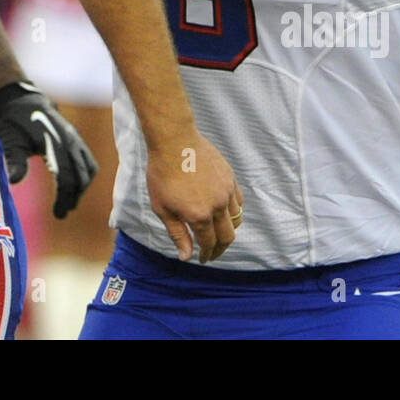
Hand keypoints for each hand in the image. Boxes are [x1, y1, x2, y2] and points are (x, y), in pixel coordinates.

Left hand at [0, 81, 97, 218]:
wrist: (24, 102)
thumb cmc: (14, 123)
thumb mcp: (9, 140)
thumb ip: (14, 159)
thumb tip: (14, 181)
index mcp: (53, 141)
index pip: (65, 175)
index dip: (64, 197)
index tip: (58, 214)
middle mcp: (69, 140)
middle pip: (80, 175)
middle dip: (73, 197)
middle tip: (62, 213)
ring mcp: (75, 139)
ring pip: (89, 169)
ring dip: (81, 188)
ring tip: (69, 203)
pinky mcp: (76, 140)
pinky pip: (89, 161)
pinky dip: (85, 177)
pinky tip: (73, 187)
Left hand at [147, 132, 242, 262]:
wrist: (174, 141)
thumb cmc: (162, 173)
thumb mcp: (162, 207)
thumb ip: (177, 233)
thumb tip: (186, 257)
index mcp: (199, 215)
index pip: (209, 243)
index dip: (206, 254)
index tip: (203, 258)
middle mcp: (217, 205)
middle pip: (227, 236)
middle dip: (220, 249)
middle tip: (211, 252)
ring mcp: (226, 190)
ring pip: (236, 220)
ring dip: (228, 230)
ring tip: (217, 233)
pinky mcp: (230, 177)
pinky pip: (238, 201)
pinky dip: (233, 212)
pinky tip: (223, 212)